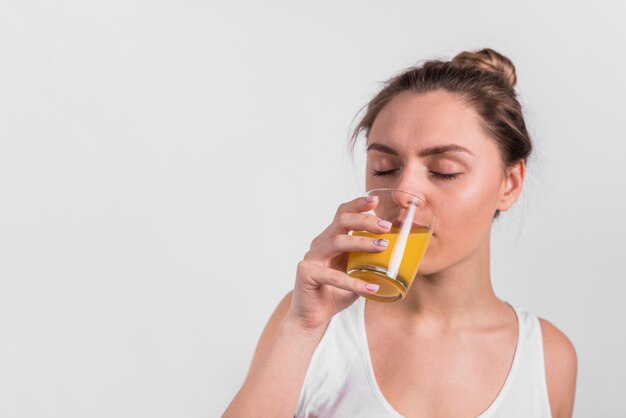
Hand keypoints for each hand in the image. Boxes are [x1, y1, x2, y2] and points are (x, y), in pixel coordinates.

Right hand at [285, 195, 392, 330]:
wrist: (312, 318)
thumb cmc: (336, 293)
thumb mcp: (356, 273)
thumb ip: (371, 262)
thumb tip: (402, 256)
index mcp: (331, 239)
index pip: (342, 214)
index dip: (358, 204)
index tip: (376, 200)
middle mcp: (320, 244)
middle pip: (340, 221)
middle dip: (364, 220)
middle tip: (386, 226)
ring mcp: (311, 258)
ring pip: (337, 242)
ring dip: (362, 243)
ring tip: (383, 246)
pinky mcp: (306, 274)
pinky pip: (333, 276)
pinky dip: (354, 282)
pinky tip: (372, 288)